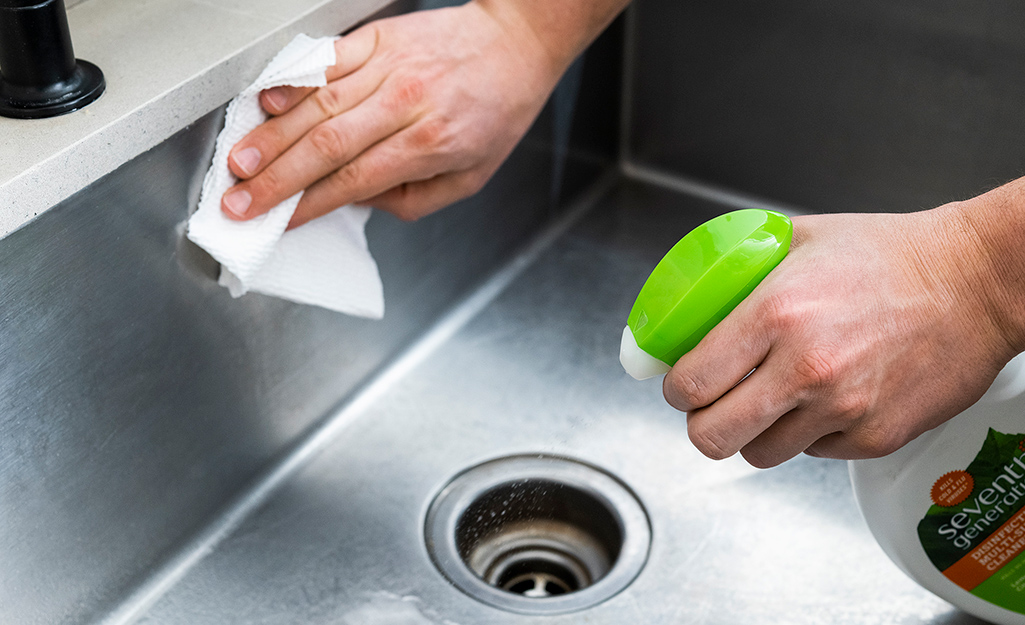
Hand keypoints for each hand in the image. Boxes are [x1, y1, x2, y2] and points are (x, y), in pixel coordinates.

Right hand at [220, 2, 563, 227]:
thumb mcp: (469, 177)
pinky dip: (292, 81)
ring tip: (239, 162)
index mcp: (429, 143)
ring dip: (271, 136)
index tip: (278, 222)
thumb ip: (412, 200)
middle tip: (238, 201)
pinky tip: (264, 101)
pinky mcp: (378, 38)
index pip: (355, 180)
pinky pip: (326, 61)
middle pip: (327, 146)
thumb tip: (358, 202)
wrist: (513, 45)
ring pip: (318, 104)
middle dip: (276, 179)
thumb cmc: (495, 112)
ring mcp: (389, 67)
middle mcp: (405, 104)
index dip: (310, 204)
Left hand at [663, 204, 1020, 467]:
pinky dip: (807, 434)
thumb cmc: (891, 255)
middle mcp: (806, 369)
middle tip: (712, 405)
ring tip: (769, 401)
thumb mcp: (799, 239)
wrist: (976, 282)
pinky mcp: (875, 437)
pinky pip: (814, 454)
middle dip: (702, 424)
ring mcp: (843, 409)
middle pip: (712, 437)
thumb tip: (695, 294)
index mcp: (776, 314)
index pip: (690, 383)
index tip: (681, 383)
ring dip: (754, 433)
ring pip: (760, 454)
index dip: (676, 390)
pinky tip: (823, 399)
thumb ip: (742, 269)